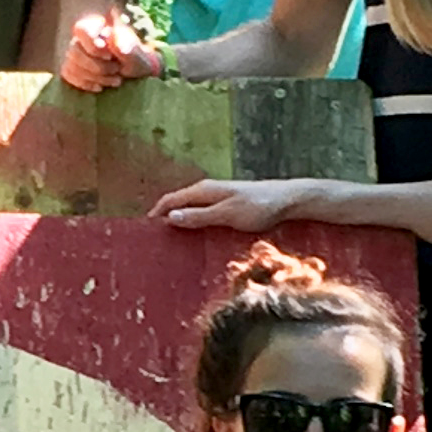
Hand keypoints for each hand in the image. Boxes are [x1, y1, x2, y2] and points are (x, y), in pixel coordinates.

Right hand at [61, 9, 165, 92]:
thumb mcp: (138, 52)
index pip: (82, 29)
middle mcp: (82, 36)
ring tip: (115, 80)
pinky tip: (99, 87)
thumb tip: (113, 42)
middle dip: (97, 67)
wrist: (136, 70)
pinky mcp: (72, 65)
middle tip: (117, 70)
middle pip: (74, 50)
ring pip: (71, 64)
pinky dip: (83, 83)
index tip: (109, 56)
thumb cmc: (136, 57)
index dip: (92, 47)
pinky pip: (67, 73)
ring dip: (93, 77)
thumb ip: (128, 46)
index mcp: (97, 24)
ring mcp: (75, 51)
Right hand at [154, 176, 298, 232]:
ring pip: (190, 208)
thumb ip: (200, 216)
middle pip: (178, 203)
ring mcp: (218, 196)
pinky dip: (194, 222)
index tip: (144, 231)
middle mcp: (207, 190)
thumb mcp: (226, 214)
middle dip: (165, 218)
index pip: (170, 200)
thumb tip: (170, 218)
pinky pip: (202, 212)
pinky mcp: (227, 204)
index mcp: (203, 190)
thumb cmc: (258, 207)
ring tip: (171, 240)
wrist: (287, 200)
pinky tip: (197, 236)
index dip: (156, 213)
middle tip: (154, 240)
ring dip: (180, 221)